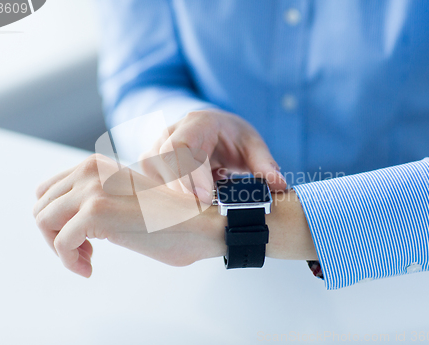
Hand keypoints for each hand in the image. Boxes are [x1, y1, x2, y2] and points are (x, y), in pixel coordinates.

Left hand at [33, 154, 226, 277]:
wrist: (200, 225)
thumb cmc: (170, 219)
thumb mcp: (126, 197)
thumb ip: (99, 198)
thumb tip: (69, 220)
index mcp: (97, 165)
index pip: (48, 190)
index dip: (57, 219)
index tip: (78, 238)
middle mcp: (90, 170)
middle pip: (42, 206)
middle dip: (55, 235)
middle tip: (82, 252)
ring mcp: (92, 189)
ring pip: (44, 221)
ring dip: (60, 248)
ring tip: (86, 260)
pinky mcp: (96, 212)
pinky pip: (60, 243)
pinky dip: (69, 261)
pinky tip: (89, 268)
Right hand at [140, 109, 286, 203]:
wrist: (211, 130)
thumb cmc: (232, 137)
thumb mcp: (252, 144)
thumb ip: (264, 163)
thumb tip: (279, 185)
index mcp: (197, 123)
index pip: (181, 148)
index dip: (188, 174)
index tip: (203, 198)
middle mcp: (169, 134)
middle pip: (166, 167)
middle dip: (184, 194)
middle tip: (208, 212)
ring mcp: (154, 151)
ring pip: (157, 182)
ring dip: (179, 201)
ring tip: (204, 208)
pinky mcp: (149, 169)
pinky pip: (154, 191)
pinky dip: (172, 205)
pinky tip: (190, 208)